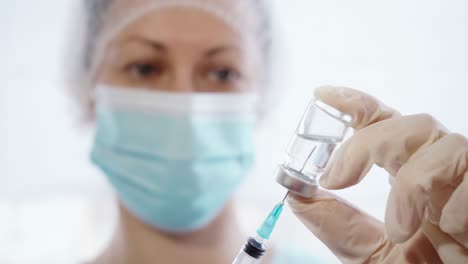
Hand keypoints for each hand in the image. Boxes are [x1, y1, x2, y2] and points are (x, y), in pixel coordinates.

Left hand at [288, 86, 467, 262]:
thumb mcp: (372, 255)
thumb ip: (339, 226)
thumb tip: (296, 197)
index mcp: (411, 178)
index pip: (385, 127)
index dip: (355, 105)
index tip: (321, 95)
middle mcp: (440, 172)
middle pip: (411, 122)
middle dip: (368, 142)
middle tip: (337, 178)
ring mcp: (467, 179)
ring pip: (443, 140)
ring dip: (412, 183)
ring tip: (399, 228)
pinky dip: (454, 203)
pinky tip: (449, 232)